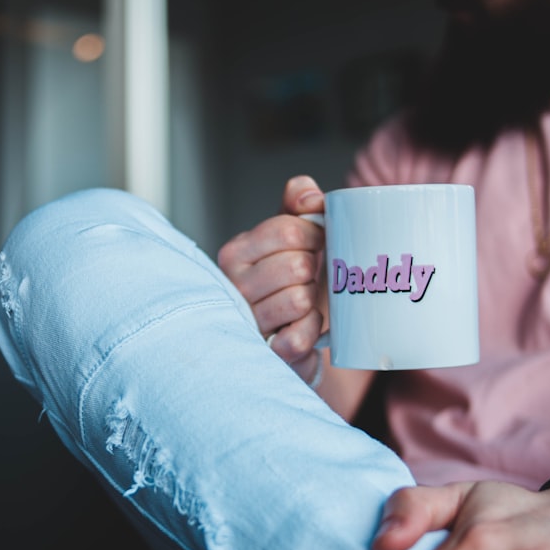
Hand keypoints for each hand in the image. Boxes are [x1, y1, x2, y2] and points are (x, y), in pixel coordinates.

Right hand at [218, 175, 325, 380]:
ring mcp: (246, 322)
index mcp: (236, 253)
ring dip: (312, 302)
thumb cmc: (293, 279)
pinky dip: (310, 331)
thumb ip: (298, 203)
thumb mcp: (292, 234)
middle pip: (297, 264)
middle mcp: (233, 287)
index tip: (317, 243)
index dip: (315, 235)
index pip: (287, 230)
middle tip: (308, 278)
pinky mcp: (264, 353)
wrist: (295, 334)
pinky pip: (298, 338)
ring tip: (303, 304)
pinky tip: (305, 326)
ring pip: (299, 299)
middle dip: (314, 271)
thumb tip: (309, 196)